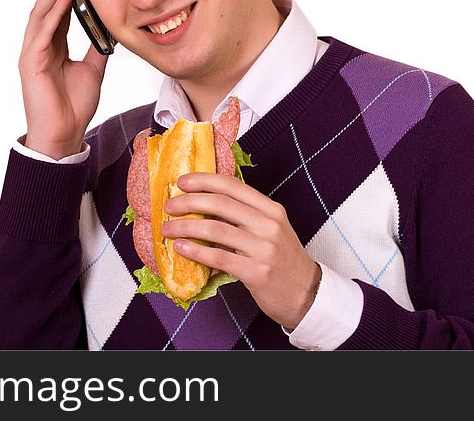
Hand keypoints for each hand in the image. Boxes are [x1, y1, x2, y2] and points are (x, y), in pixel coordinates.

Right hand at [18, 0, 108, 158]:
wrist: (64, 135)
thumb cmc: (74, 106)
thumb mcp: (93, 69)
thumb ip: (97, 48)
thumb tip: (110, 30)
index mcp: (52, 47)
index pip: (58, 11)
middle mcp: (39, 46)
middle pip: (47, 6)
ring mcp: (32, 53)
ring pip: (41, 14)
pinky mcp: (31, 63)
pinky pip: (42, 32)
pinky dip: (54, 13)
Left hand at [161, 172, 320, 328]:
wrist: (306, 293)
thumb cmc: (282, 260)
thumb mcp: (270, 229)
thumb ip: (244, 216)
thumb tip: (204, 205)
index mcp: (271, 209)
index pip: (233, 186)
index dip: (204, 180)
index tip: (182, 182)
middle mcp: (269, 224)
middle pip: (221, 204)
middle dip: (188, 202)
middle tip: (169, 206)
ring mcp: (264, 248)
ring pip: (215, 229)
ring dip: (185, 227)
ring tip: (167, 229)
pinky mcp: (256, 272)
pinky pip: (218, 257)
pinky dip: (195, 251)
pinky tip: (181, 247)